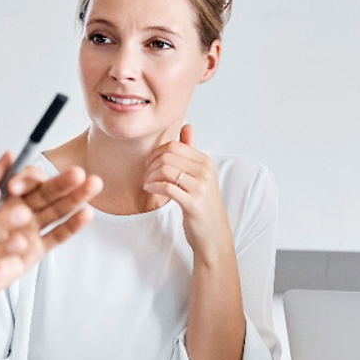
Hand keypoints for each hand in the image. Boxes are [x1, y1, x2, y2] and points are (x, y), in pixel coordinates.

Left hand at [2, 160, 101, 253]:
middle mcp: (21, 209)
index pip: (25, 180)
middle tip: (78, 174)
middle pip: (48, 192)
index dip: (25, 179)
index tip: (14, 186)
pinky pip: (56, 236)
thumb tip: (7, 155)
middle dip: (64, 182)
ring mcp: (30, 229)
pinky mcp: (35, 250)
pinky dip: (72, 226)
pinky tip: (85, 214)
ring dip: (76, 197)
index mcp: (6, 195)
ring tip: (93, 185)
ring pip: (57, 210)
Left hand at [143, 125, 228, 254]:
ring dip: (150, 176)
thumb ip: (191, 150)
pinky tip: (150, 190)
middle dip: (151, 164)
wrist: (214, 232)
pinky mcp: (193, 203)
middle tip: (146, 175)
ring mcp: (200, 187)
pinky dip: (153, 187)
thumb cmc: (203, 203)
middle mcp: (205, 171)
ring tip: (147, 183)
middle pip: (168, 156)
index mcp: (205, 161)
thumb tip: (187, 126)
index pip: (175, 145)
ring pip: (165, 170)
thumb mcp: (200, 174)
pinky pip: (166, 187)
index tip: (150, 163)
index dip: (156, 152)